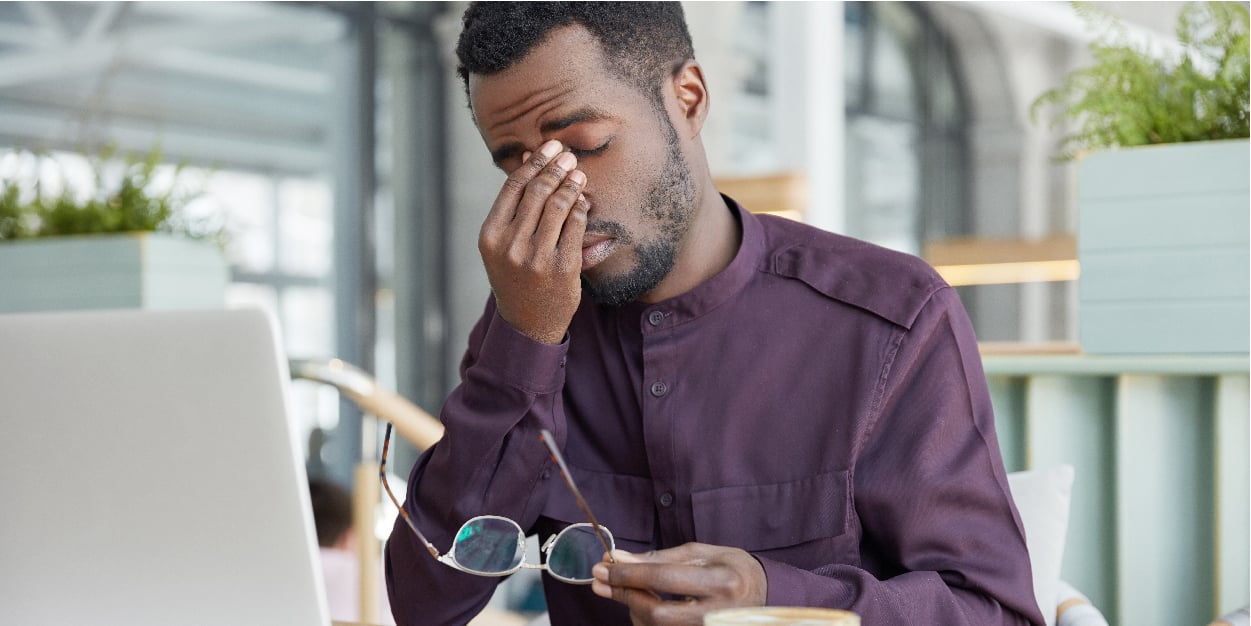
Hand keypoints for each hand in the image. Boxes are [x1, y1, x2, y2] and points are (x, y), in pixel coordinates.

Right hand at [479, 139, 589, 343]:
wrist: (527, 323)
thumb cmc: (515, 275)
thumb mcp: (503, 244)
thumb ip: (515, 205)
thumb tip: (530, 157)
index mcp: (491, 236)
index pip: (513, 187)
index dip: (534, 162)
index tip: (549, 146)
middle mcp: (511, 246)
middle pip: (537, 192)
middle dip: (555, 168)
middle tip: (568, 155)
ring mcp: (537, 258)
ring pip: (558, 206)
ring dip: (571, 184)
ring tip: (578, 174)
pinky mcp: (563, 268)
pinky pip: (576, 226)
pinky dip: (581, 208)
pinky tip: (583, 200)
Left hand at [591, 543, 767, 625]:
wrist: (764, 594)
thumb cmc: (732, 568)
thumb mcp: (701, 553)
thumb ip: (661, 558)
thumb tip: (620, 558)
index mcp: (721, 581)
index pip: (665, 578)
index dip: (629, 573)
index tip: (604, 566)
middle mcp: (717, 612)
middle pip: (656, 612)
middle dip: (624, 595)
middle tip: (600, 579)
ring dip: (631, 607)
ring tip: (624, 587)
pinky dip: (646, 618)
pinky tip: (640, 602)